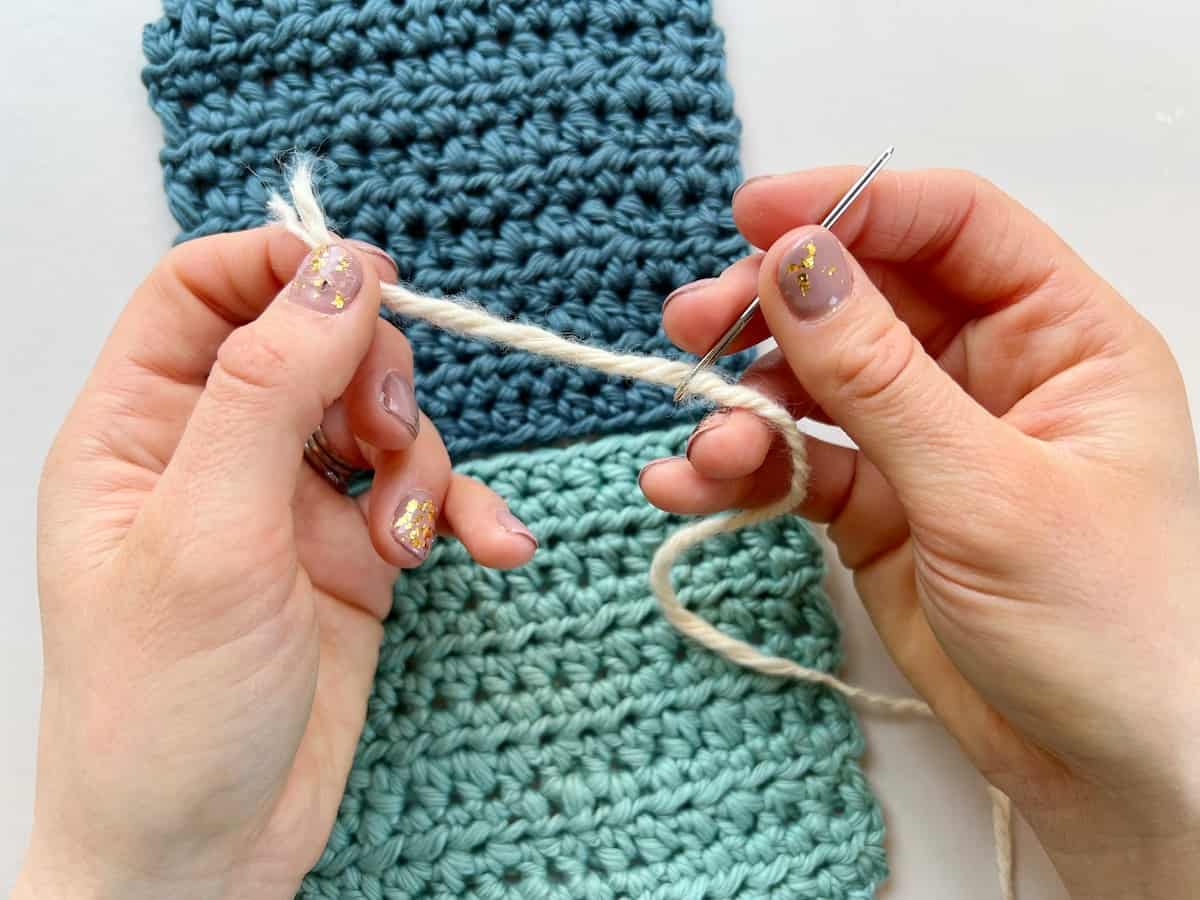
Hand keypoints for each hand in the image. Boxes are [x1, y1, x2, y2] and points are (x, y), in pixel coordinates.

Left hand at [16, 230, 536, 899]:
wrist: (205, 854)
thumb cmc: (159, 710)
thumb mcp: (208, 532)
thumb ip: (270, 386)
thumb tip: (334, 273)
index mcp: (139, 429)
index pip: (203, 289)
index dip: (282, 267)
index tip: (363, 284)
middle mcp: (216, 453)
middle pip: (314, 343)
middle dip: (373, 376)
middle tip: (385, 436)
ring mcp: (289, 505)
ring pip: (380, 418)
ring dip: (421, 461)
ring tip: (405, 537)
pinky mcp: (352, 557)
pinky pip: (423, 496)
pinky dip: (460, 512)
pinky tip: (486, 550)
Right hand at [641, 169, 1199, 897]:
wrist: (1110, 775)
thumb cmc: (1111, 630)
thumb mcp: (987, 492)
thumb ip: (879, 377)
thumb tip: (795, 265)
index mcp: (1061, 338)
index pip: (951, 228)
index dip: (853, 206)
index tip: (757, 217)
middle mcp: (988, 376)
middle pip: (863, 297)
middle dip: (772, 308)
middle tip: (697, 323)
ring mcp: (925, 442)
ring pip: (813, 383)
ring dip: (744, 402)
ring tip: (707, 444)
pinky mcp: (878, 508)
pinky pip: (794, 464)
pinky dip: (740, 469)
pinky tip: (690, 484)